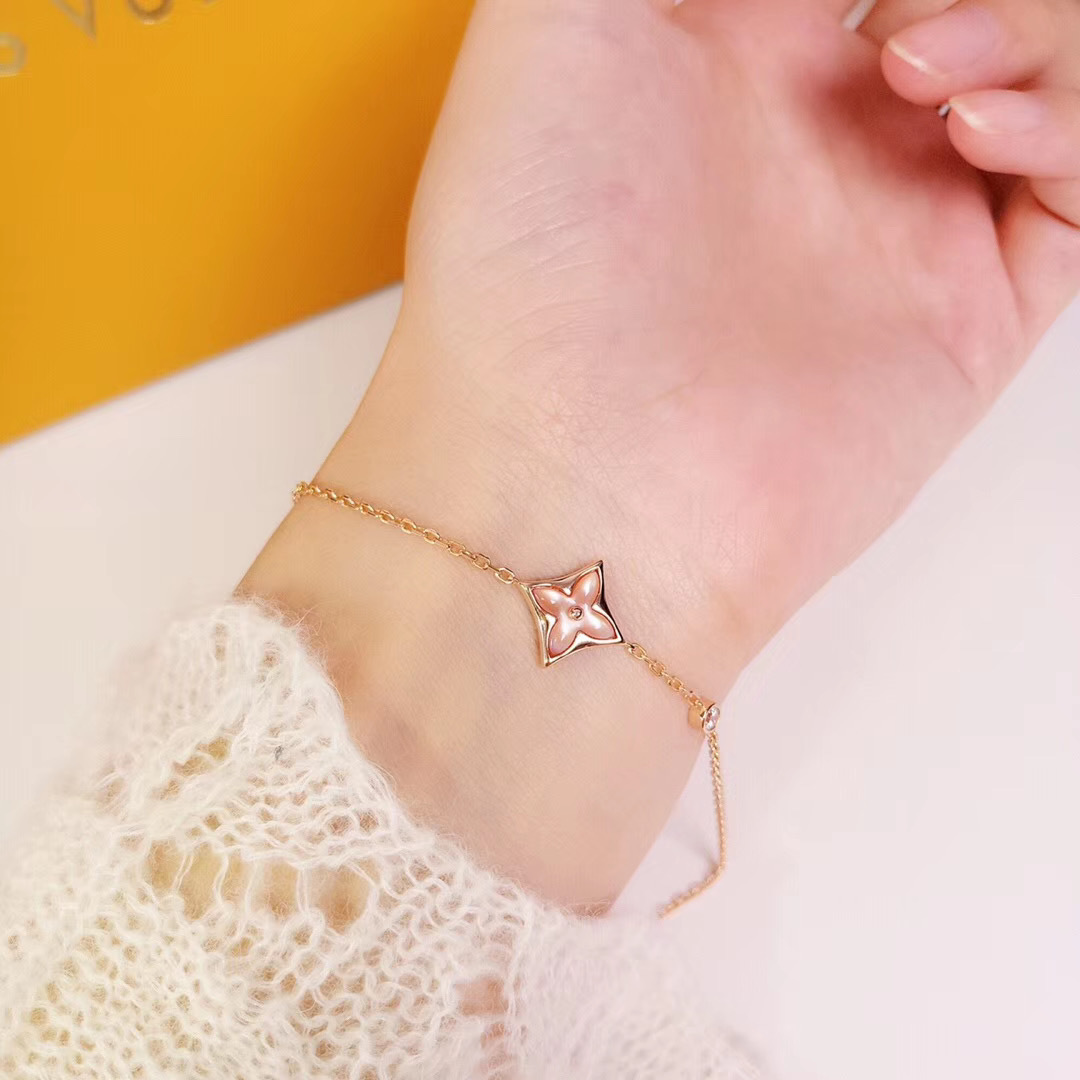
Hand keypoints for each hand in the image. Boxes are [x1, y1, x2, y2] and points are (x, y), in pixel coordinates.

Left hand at [243, 0, 1079, 907]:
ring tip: (917, 69)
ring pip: (1030, 69)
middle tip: (891, 23)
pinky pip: (1074, 190)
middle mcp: (809, 134)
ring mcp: (891, 221)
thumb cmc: (522, 271)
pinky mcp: (962, 313)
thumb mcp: (544, 29)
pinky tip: (976, 125)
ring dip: (1017, 25)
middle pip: (940, 8)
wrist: (579, 481)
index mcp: (714, 52)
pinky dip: (1068, 121)